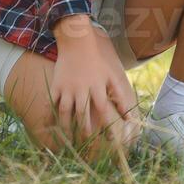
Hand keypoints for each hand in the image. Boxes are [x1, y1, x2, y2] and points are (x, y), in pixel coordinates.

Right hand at [50, 19, 138, 150]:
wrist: (77, 41)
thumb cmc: (98, 59)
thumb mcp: (112, 74)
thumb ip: (120, 94)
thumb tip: (129, 114)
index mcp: (97, 86)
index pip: (103, 111)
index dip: (107, 126)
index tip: (111, 140)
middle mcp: (82, 89)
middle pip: (82, 115)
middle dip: (85, 130)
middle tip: (87, 142)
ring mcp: (67, 87)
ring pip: (65, 112)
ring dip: (67, 127)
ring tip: (70, 138)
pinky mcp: (56, 85)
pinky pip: (53, 103)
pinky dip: (54, 115)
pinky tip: (55, 125)